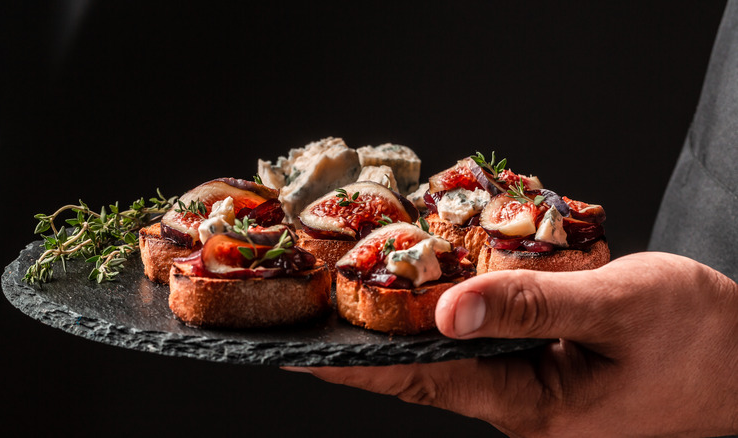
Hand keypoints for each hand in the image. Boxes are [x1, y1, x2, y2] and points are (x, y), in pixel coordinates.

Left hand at [284, 252, 737, 436]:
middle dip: (365, 343)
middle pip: (424, 373)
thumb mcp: (618, 306)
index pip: (419, 380)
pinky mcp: (543, 377)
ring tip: (353, 296)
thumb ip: (531, 305)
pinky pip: (482, 350)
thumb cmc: (700, 338)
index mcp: (533, 405)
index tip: (294, 349)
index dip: (352, 364)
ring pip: (451, 360)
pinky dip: (448, 320)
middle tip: (312, 310)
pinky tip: (431, 294)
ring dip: (403, 328)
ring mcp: (531, 396)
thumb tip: (447, 309)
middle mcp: (520, 408)